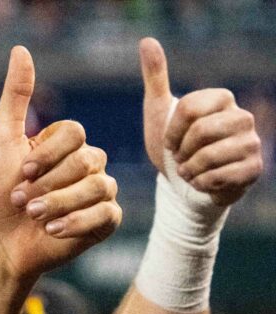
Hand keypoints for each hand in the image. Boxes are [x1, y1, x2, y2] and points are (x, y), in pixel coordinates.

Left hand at [0, 47, 120, 279]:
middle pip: (87, 160)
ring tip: (33, 216)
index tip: (20, 173)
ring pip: (97, 187)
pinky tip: (51, 230)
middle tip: (21, 200)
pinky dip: (76, 223)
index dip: (46, 155)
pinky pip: (106, 214)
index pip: (74, 134)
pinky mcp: (104, 221)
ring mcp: (99, 191)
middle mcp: (88, 163)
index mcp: (67, 143)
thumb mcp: (1, 140)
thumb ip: (15, 98)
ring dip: (59, 204)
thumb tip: (20, 50)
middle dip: (48, 184)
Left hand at [141, 37, 261, 206]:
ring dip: (189, 170)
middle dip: (181, 152)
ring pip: (209, 156)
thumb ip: (155, 77)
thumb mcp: (158, 111)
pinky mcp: (254, 168)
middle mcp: (243, 117)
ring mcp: (252, 142)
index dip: (171, 132)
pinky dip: (200, 183)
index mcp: (222, 98)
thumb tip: (147, 41)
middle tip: (180, 159)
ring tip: (190, 171)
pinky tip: (202, 181)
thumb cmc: (173, 147)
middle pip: (200, 132)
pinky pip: (218, 177)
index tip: (171, 142)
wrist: (185, 185)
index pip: (189, 109)